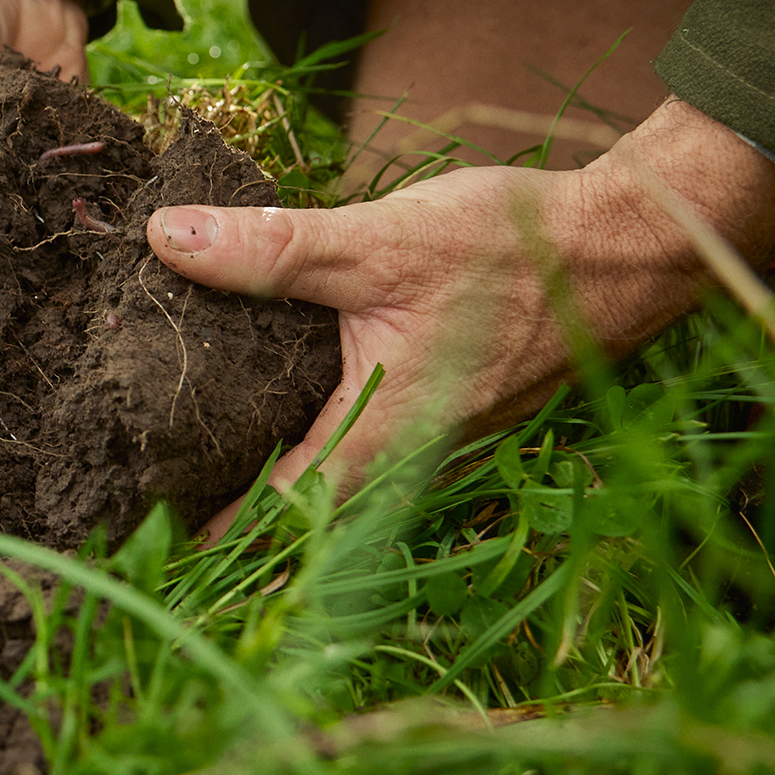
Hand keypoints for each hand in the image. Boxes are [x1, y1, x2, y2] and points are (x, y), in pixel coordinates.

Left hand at [145, 98, 774, 535]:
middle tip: (148, 497)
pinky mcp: (451, 406)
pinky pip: (372, 441)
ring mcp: (436, 435)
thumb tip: (166, 240)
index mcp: (387, 432)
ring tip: (195, 459)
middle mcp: (412, 452)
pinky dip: (320, 434)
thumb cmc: (514, 247)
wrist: (630, 245)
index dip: (212, 528)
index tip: (143, 535)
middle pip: (307, 506)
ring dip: (279, 476)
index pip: (282, 509)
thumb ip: (272, 248)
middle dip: (233, 510)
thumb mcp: (380, 238)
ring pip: (343, 477)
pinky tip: (280, 401)